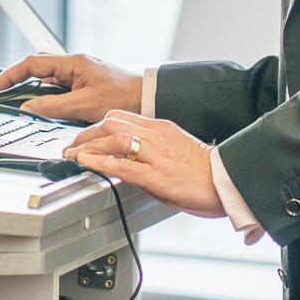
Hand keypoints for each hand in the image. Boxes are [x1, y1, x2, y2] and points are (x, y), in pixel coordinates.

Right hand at [0, 53, 141, 122]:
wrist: (149, 97)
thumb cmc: (124, 96)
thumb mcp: (84, 105)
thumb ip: (53, 107)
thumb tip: (28, 107)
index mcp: (73, 63)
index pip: (31, 64)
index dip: (9, 76)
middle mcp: (74, 64)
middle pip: (36, 67)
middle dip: (16, 80)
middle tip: (0, 94)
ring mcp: (79, 73)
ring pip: (46, 78)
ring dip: (32, 89)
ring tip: (17, 103)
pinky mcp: (84, 83)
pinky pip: (58, 87)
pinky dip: (47, 96)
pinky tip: (44, 108)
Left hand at [66, 112, 222, 216]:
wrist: (227, 181)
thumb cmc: (206, 171)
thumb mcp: (176, 150)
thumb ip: (153, 148)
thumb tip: (129, 157)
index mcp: (161, 127)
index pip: (120, 117)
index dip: (96, 126)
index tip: (84, 136)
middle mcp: (156, 135)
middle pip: (111, 122)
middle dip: (86, 133)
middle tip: (71, 145)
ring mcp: (156, 154)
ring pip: (113, 139)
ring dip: (88, 145)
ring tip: (72, 154)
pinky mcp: (157, 175)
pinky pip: (123, 165)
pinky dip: (100, 162)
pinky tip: (87, 163)